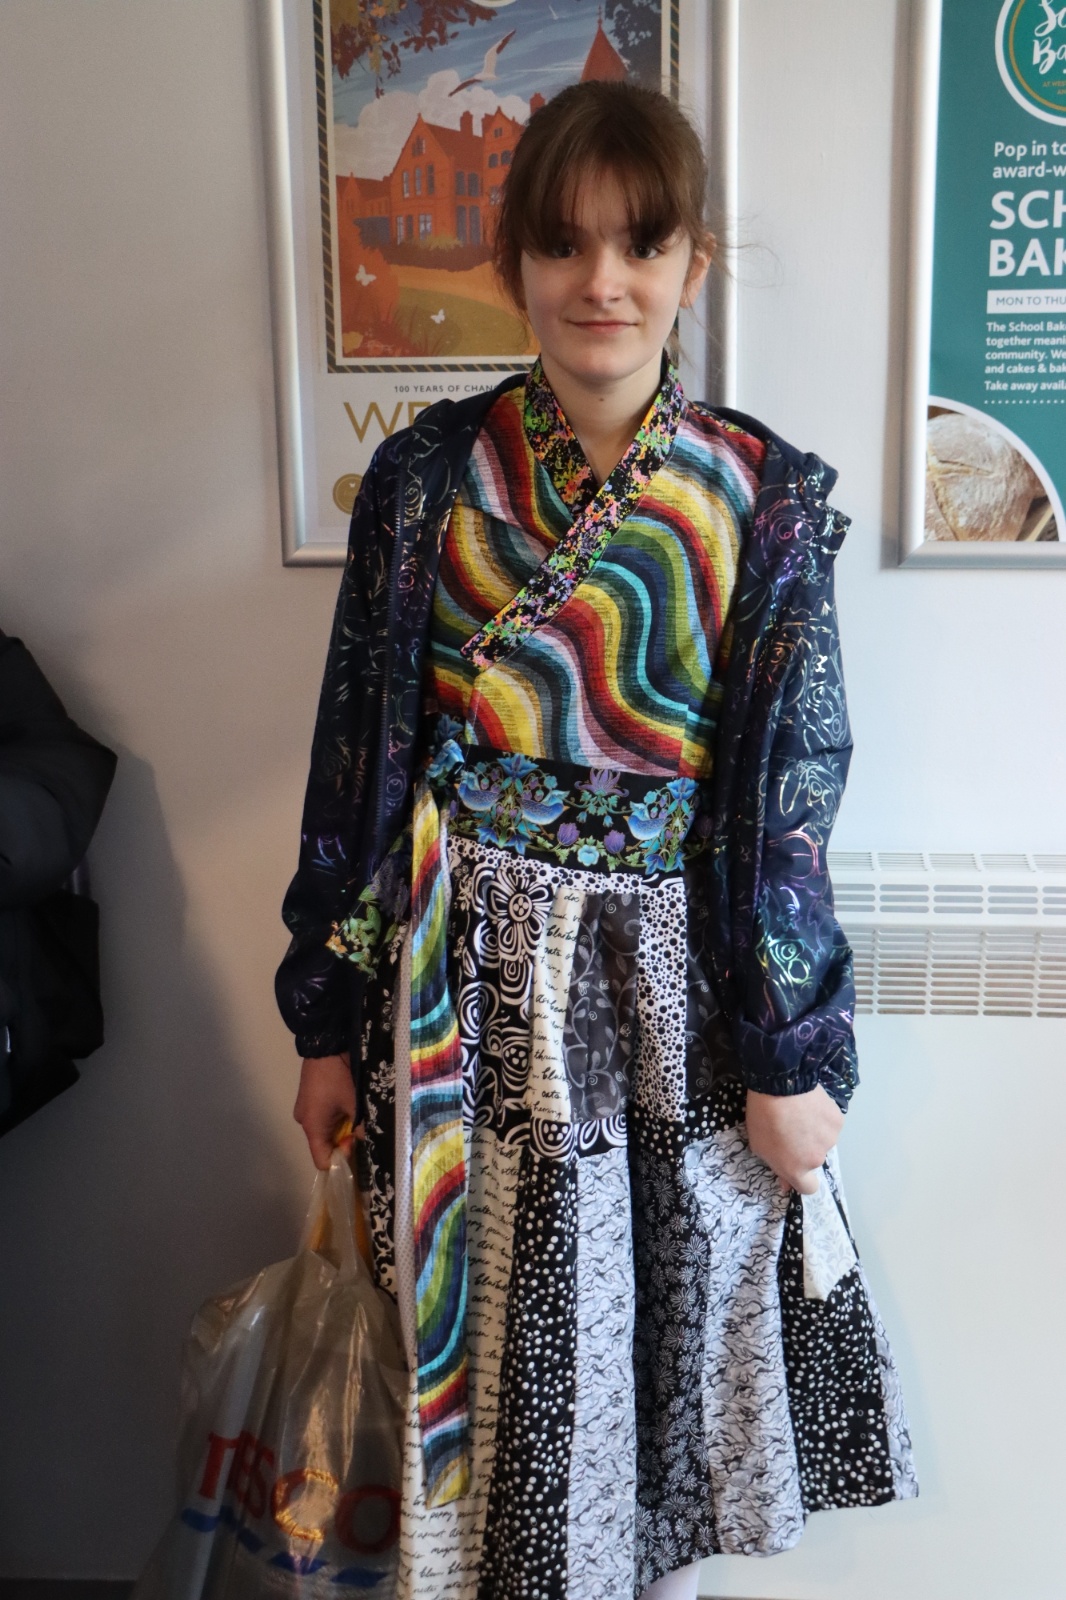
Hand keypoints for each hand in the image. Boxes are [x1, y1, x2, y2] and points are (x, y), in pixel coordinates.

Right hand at [293, 1053, 356, 1169]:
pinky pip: (322, 1115)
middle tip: (360, 1126)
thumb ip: (363, 1129)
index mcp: (312, 1127)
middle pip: (324, 1145)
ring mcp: (304, 1108)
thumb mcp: (356, 1105)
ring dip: (341, 1126)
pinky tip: (347, 1102)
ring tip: (356, 1111)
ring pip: (325, 1129)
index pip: (322, 1161)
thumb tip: (370, 1144)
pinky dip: (335, 1115)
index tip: (355, 1145)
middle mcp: (304, 1122)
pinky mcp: (308, 1097)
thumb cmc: (340, 1077)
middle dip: (343, 1141)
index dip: (340, 1161)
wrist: (326, 1043)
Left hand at [745, 1084, 843, 1194]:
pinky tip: (811, 1105)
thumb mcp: (759, 1146)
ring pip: (824, 1141)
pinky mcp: (838, 1121)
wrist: (780, 1085)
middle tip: (792, 1130)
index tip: (795, 1165)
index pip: (809, 1188)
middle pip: (814, 1160)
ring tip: (801, 1114)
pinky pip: (831, 1124)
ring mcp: (830, 1140)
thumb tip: (786, 1184)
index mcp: (796, 1169)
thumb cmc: (763, 1117)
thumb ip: (776, 1166)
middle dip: (805, 1149)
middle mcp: (816, 1159)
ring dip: (815, 1133)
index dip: (803, 1178)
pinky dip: (823, 1118)